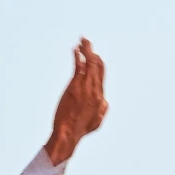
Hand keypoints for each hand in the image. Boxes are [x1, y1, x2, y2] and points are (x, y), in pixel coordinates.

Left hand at [45, 38, 107, 164]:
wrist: (69, 133)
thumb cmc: (80, 130)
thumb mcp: (96, 122)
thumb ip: (102, 110)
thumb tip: (105, 101)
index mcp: (101, 97)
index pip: (101, 74)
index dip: (97, 62)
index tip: (91, 54)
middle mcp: (96, 90)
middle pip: (97, 65)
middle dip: (92, 52)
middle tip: (86, 42)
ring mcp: (86, 87)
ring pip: (89, 63)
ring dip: (86, 50)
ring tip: (82, 40)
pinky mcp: (75, 86)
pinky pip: (79, 66)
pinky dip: (78, 56)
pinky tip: (76, 49)